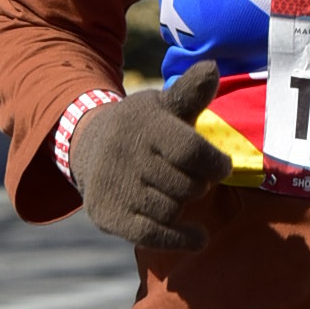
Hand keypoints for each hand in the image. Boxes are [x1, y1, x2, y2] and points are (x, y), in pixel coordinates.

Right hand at [68, 57, 229, 253]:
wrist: (88, 146)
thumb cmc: (141, 127)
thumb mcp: (163, 105)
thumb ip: (190, 93)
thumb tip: (213, 68)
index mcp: (145, 125)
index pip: (190, 151)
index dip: (214, 164)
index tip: (221, 167)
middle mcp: (127, 155)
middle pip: (186, 186)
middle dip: (198, 185)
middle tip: (192, 178)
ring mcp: (116, 187)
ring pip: (171, 210)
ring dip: (183, 205)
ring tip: (178, 193)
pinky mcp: (109, 216)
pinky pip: (152, 236)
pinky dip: (180, 240)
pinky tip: (197, 237)